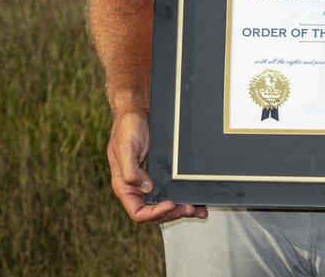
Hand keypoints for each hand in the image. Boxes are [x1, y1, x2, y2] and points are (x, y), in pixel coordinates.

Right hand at [107, 107, 206, 222]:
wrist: (138, 110)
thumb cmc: (127, 127)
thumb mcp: (125, 147)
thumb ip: (131, 171)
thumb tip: (146, 188)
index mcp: (125, 186)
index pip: (137, 212)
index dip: (154, 213)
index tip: (169, 204)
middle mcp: (138, 187)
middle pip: (155, 211)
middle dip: (172, 213)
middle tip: (189, 208)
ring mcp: (151, 181)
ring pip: (166, 203)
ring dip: (182, 209)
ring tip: (199, 211)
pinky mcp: (162, 173)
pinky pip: (173, 189)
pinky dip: (185, 196)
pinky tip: (199, 200)